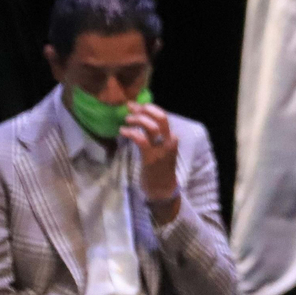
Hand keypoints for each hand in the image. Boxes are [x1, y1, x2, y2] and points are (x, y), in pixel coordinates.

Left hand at [120, 102, 179, 222]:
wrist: (163, 189)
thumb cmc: (159, 169)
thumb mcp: (161, 150)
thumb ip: (155, 137)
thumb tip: (141, 122)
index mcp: (172, 138)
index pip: (163, 116)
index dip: (150, 108)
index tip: (138, 105)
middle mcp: (169, 141)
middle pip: (161, 117)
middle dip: (145, 109)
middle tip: (131, 108)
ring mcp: (161, 149)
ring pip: (151, 126)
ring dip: (138, 119)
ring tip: (127, 119)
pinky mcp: (151, 157)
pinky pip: (141, 139)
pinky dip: (131, 132)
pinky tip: (123, 131)